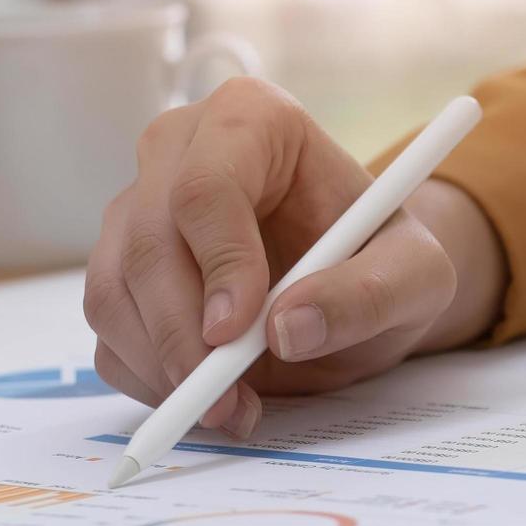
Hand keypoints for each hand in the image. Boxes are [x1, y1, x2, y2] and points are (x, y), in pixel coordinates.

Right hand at [84, 78, 504, 436]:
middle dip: (182, 335)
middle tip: (229, 401)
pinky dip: (151, 379)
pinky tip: (213, 397)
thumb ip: (370, 294)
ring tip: (237, 407)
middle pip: (146, 241)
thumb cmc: (385, 257)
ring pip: (114, 291)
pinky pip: (108, 332)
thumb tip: (287, 329)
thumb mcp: (416, 276)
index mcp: (251, 118)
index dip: (217, 263)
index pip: (206, 186)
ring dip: (164, 366)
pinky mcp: (120, 268)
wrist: (355, 279)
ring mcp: (137, 208)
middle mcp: (178, 150)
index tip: (237, 333)